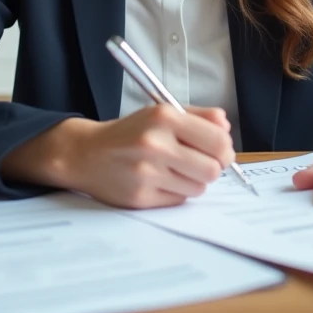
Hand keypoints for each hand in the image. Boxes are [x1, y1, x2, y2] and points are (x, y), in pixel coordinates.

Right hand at [64, 105, 234, 208]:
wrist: (86, 154)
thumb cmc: (129, 133)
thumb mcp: (161, 112)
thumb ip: (198, 117)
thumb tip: (226, 128)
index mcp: (164, 117)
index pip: (217, 141)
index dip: (225, 149)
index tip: (221, 151)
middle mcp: (155, 143)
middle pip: (212, 169)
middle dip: (212, 167)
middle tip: (202, 163)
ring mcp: (147, 172)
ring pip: (199, 187)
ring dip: (194, 181)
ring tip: (176, 170)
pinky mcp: (141, 196)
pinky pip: (179, 200)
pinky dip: (177, 192)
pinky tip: (161, 180)